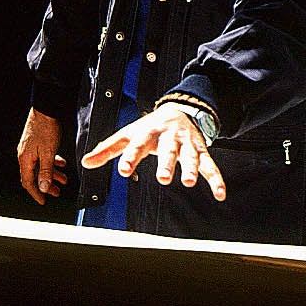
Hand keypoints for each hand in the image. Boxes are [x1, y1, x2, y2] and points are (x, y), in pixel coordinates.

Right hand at [17, 109, 69, 205]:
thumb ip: (46, 171)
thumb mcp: (48, 153)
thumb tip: (43, 188)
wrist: (45, 110)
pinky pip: (42, 158)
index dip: (36, 193)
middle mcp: (25, 155)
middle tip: (57, 193)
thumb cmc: (45, 128)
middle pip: (34, 176)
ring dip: (51, 175)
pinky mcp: (35, 143)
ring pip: (40, 167)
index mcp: (25, 159)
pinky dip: (52, 164)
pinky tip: (61, 164)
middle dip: (46, 186)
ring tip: (63, 180)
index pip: (28, 182)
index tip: (43, 201)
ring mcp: (30, 149)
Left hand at [80, 105, 226, 199]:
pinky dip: (217, 179)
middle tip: (163, 179)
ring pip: (190, 156)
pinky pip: (210, 165)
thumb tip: (85, 163)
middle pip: (167, 150)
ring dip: (191, 168)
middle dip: (166, 164)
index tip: (123, 171)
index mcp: (147, 133)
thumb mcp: (127, 135)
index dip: (130, 158)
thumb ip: (108, 150)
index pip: (137, 145)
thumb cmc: (148, 128)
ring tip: (189, 182)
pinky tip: (220, 194)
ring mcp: (186, 143)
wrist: (177, 110)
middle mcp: (168, 137)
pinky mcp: (200, 150)